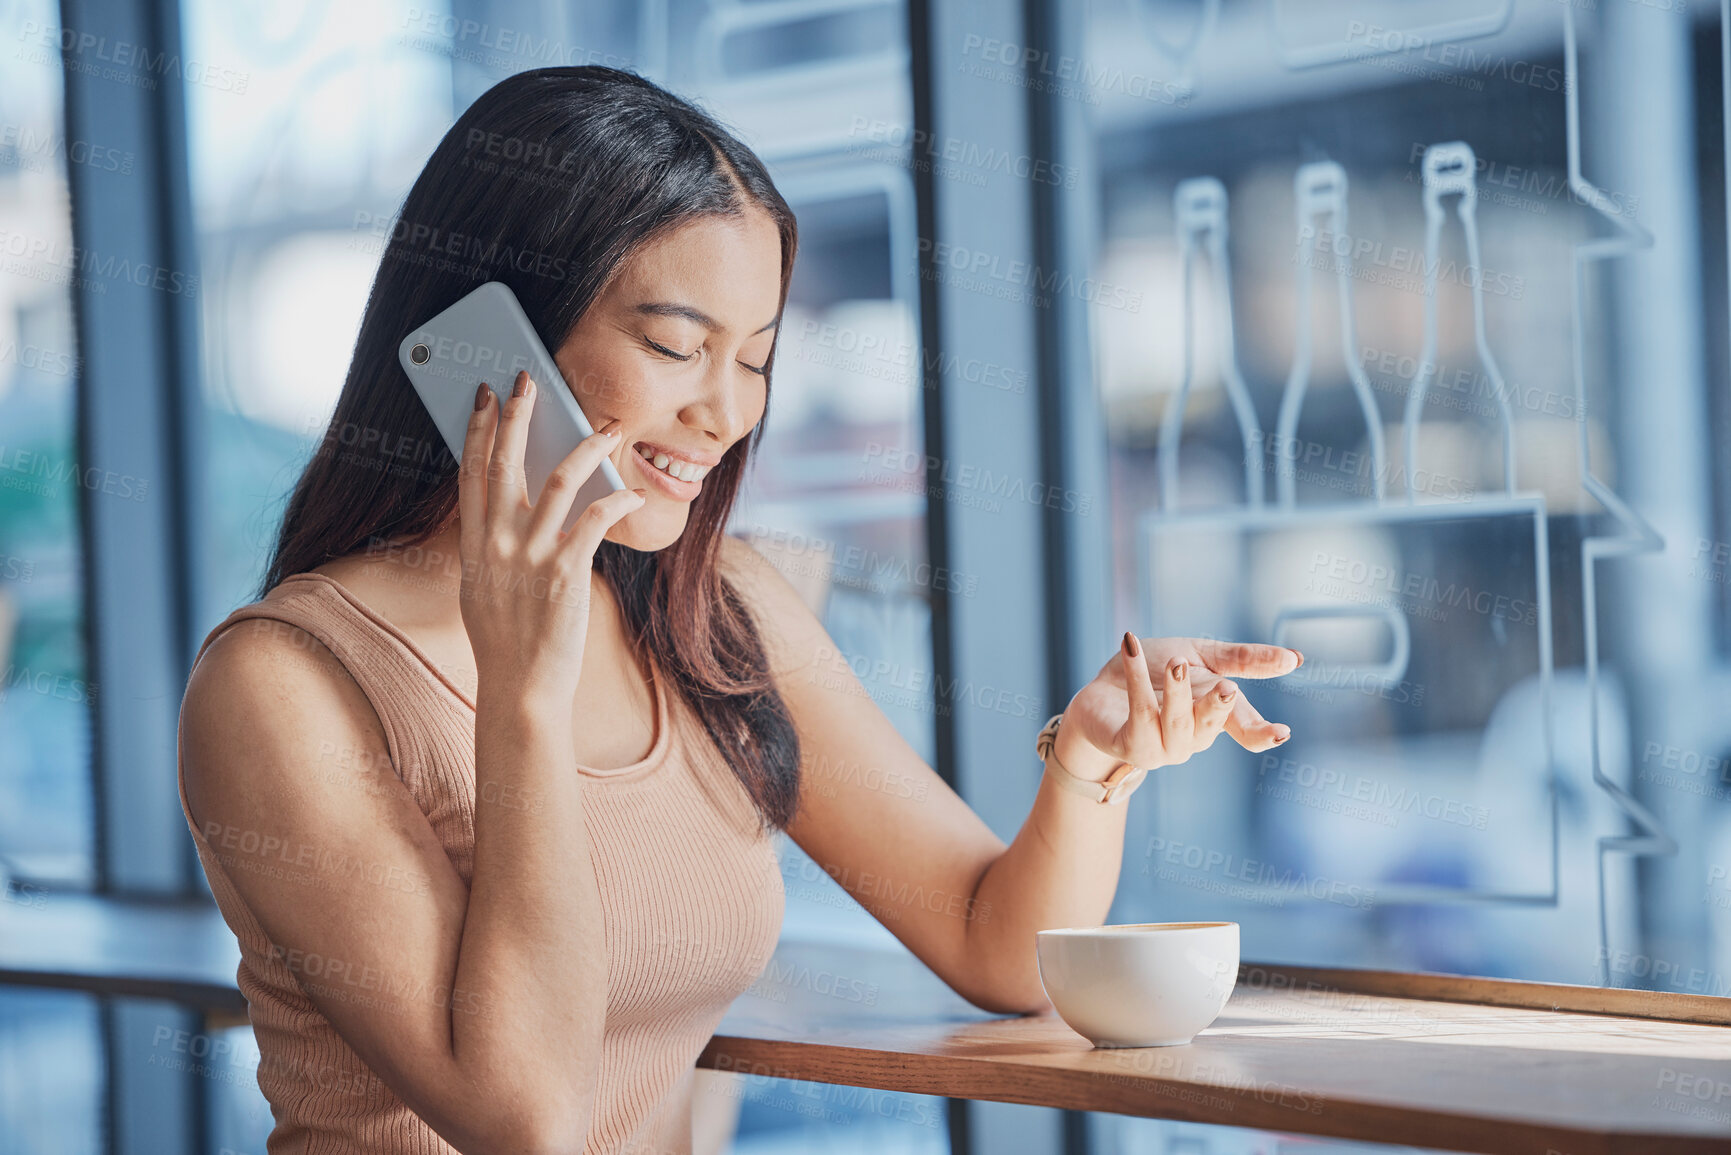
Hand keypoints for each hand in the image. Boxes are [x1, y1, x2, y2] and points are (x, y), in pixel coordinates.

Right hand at [456, 370, 645, 706]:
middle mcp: (497, 543)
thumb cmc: (506, 640)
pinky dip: (617, 499)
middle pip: (506, 463)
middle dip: (516, 416)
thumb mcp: (483, 586)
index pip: (470, 473)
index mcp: (474, 545)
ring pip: (559, 481)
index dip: (477, 430)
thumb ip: (493, 545)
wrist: (520, 687)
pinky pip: (596, 519)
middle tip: (528, 381)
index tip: (483, 397)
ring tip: (606, 429)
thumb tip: (513, 508)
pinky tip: (631, 490)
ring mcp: (530, 556)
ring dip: (586, 448)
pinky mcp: (566, 572)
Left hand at [1051, 634, 1301, 782]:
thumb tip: (1294, 659)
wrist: (1103, 687)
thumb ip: (1243, 660)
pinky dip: (1136, 678)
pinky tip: (1130, 647)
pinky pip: (1139, 713)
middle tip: (1227, 687)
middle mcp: (1193, 738)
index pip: (1245, 728)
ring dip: (1178, 691)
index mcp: (1216, 717)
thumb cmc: (1156, 672)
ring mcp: (1163, 748)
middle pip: (1212, 724)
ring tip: (1176, 662)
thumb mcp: (1202, 656)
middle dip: (1219, 707)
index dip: (1261, 733)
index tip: (1281, 733)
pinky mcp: (1131, 746)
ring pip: (1176, 721)